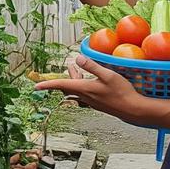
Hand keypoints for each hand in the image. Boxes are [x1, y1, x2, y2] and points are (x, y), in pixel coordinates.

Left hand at [34, 56, 151, 124]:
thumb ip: (92, 66)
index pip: (61, 85)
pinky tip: (90, 81)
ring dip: (73, 80)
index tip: (36, 87)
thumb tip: (77, 58)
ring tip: (77, 69)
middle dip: (64, 76)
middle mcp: (84, 97)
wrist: (133, 110)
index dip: (48, 85)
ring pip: (75, 90)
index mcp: (84, 89)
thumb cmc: (122, 92)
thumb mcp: (108, 75)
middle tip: (68, 66)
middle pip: (67, 86)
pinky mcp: (97, 104)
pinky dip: (82, 85)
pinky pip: (83, 94)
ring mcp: (91, 102)